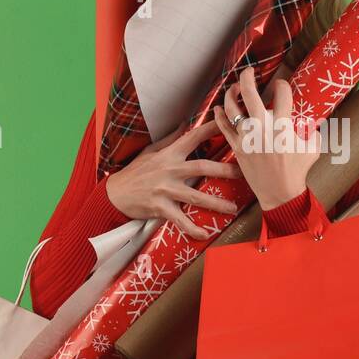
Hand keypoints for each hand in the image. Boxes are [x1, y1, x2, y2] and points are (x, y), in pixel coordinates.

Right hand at [106, 121, 241, 240]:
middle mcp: (169, 170)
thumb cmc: (135, 172)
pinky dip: (192, 228)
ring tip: (233, 208)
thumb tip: (185, 124)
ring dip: (216, 203)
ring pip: (196, 196)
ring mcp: (165, 190)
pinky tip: (204, 234)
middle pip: (202, 168)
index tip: (228, 124)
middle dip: (224, 170)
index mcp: (169, 154)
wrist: (115, 194)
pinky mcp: (159, 207)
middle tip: (244, 173)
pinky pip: (179, 219)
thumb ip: (170, 140)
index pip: (193, 137)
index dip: (211, 129)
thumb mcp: (151, 152)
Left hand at [214, 67, 318, 209]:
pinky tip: (220, 107)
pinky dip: (220, 115)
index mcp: (283, 125)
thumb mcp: (313, 147)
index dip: (282, 85)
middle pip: (250, 93)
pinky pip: (224, 127)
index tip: (281, 85)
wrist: (280, 193)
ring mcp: (247, 137)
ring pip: (232, 108)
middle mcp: (263, 128)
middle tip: (249, 70)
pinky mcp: (237, 147)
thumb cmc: (298, 170)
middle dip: (248, 76)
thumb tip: (314, 119)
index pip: (282, 93)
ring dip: (231, 93)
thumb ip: (314, 129)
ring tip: (235, 88)